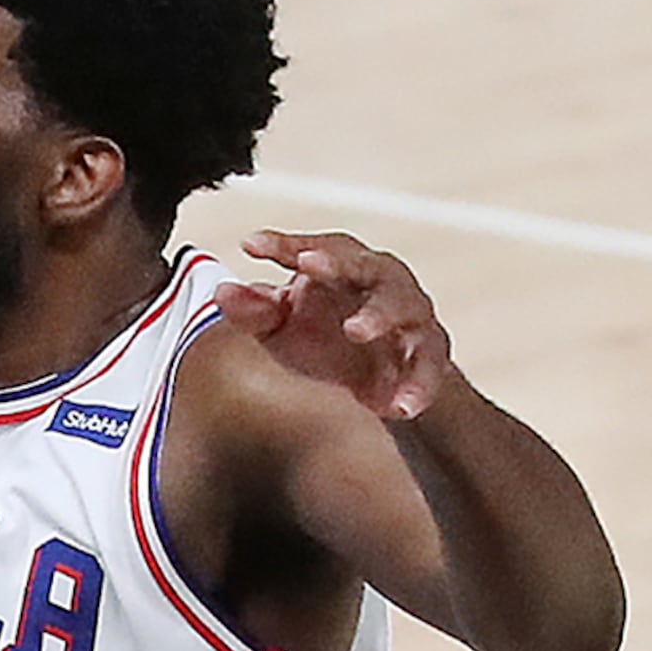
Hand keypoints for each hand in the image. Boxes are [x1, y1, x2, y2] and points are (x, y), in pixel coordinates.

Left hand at [216, 231, 455, 420]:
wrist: (380, 383)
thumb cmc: (324, 339)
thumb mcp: (281, 327)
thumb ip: (255, 311)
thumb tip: (222, 291)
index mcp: (341, 269)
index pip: (312, 251)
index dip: (283, 245)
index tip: (250, 244)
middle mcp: (380, 283)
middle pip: (364, 265)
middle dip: (338, 264)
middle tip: (308, 264)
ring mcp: (409, 316)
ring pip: (403, 307)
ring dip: (379, 316)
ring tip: (355, 330)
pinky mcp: (428, 355)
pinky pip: (428, 367)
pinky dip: (417, 384)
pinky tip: (399, 406)